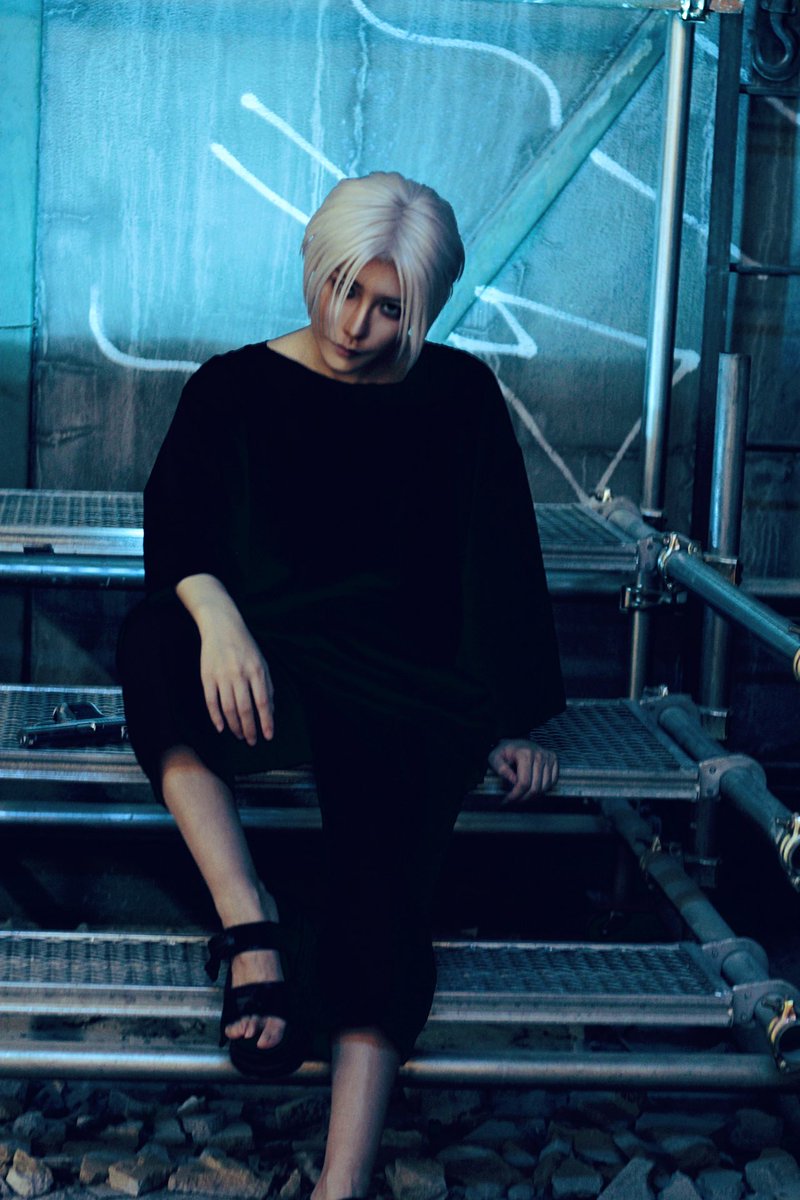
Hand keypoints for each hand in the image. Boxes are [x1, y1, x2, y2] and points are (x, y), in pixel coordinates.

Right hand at [198, 613, 274, 744]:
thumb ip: (268, 686)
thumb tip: (271, 711)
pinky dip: (215, 717)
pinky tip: (221, 728)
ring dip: (234, 726)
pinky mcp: (206, 677)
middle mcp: (239, 674)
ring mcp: (221, 676)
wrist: (221, 626)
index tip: (268, 736)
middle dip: (250, 729)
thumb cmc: (245, 646)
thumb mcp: (262, 662)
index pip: (263, 702)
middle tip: (252, 741)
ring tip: (240, 736)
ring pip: (228, 709)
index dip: (266, 721)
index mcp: (256, 670)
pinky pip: (211, 702)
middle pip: (245, 709)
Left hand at [487, 738, 558, 802]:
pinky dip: (543, 789)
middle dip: (523, 798)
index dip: (516, 795)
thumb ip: (501, 769)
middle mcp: (539, 755)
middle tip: (514, 801)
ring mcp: (548, 757)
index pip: (524, 783)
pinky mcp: (554, 760)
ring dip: (533, 796)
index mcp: (525, 754)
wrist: (516, 742)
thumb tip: (513, 781)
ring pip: (545, 787)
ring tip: (522, 795)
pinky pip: (553, 782)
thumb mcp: (495, 757)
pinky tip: (533, 788)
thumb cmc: (505, 751)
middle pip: (535, 788)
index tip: (508, 801)